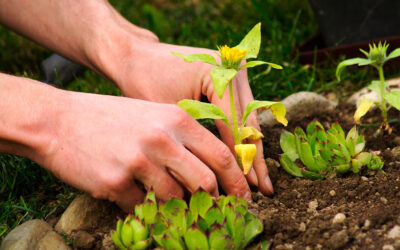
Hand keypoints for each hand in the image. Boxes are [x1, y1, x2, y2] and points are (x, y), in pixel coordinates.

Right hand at [39, 90, 250, 211]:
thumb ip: (182, 140)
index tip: (243, 198)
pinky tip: (135, 199)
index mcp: (176, 119)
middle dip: (213, 202)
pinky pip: (142, 208)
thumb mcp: (152, 115)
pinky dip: (144, 210)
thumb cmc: (110, 118)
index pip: (221, 155)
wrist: (59, 120)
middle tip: (213, 211)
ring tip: (168, 203)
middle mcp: (162, 139)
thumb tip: (208, 173)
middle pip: (205, 182)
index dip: (237, 181)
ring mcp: (139, 161)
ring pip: (175, 199)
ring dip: (176, 208)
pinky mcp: (115, 182)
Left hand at [105, 41, 273, 194]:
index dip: (240, 157)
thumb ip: (196, 139)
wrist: (137, 56)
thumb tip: (215, 177)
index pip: (234, 123)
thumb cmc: (144, 82)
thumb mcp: (170, 113)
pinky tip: (246, 159)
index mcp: (218, 71)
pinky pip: (240, 111)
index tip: (247, 186)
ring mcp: (235, 70)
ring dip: (251, 149)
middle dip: (253, 158)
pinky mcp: (231, 77)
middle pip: (248, 121)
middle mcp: (233, 67)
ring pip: (249, 118)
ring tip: (259, 181)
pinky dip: (241, 135)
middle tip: (264, 190)